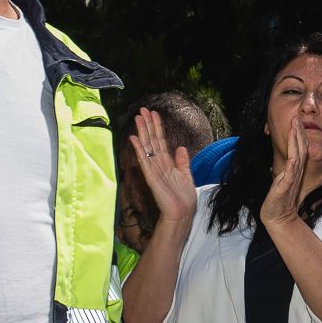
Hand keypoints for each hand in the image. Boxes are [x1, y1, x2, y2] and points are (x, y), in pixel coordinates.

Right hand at [130, 109, 195, 228]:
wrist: (182, 213)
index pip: (160, 141)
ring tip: (138, 118)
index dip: (157, 127)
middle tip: (142, 110)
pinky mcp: (151, 177)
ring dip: (143, 132)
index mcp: (167, 163)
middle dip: (148, 125)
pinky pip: (144, 160)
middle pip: (152, 140)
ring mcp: (154, 170)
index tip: (154, 114)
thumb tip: (181, 148)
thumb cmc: (183, 198)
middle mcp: (158, 164)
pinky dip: (139, 149)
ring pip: (147, 147)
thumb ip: (183, 162)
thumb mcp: (187, 176)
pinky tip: (134, 138)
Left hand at [260, 114, 306, 227]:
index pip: (300, 149)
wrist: (279, 218)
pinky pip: (290, 174)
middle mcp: (296, 172)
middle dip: (299, 132)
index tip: (297, 121)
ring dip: (296, 142)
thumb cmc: (280, 200)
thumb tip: (287, 159)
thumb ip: (287, 169)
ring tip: (294, 128)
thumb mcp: (283, 179)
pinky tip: (294, 156)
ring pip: (297, 157)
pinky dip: (293, 164)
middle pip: (301, 149)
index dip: (299, 134)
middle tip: (298, 118)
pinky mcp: (285, 188)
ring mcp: (291, 179)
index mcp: (295, 170)